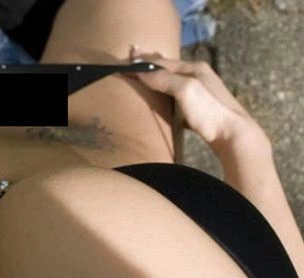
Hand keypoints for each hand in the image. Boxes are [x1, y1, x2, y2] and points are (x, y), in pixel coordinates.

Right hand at [128, 46, 269, 155]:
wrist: (234, 135)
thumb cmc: (209, 111)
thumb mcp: (185, 90)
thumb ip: (163, 78)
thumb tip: (139, 71)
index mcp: (195, 67)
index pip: (162, 61)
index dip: (143, 61)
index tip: (126, 60)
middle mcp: (199, 75)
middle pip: (169, 69)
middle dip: (150, 67)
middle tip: (132, 66)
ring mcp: (201, 92)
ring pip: (173, 82)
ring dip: (158, 80)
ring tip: (142, 81)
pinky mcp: (201, 108)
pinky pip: (177, 95)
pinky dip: (165, 94)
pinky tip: (160, 99)